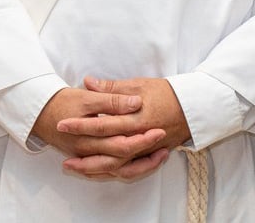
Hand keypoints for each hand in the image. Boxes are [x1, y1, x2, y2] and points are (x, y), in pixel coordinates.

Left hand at [56, 76, 190, 179]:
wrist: (193, 107)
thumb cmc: (166, 93)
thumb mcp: (139, 84)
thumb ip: (113, 88)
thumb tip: (88, 82)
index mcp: (136, 118)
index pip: (103, 124)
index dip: (81, 125)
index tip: (62, 123)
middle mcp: (140, 137)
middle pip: (107, 149)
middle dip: (83, 152)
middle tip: (62, 153)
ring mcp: (145, 150)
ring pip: (117, 165)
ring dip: (94, 168)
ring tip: (73, 167)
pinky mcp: (149, 155)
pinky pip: (129, 170)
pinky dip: (111, 172)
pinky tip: (96, 171)